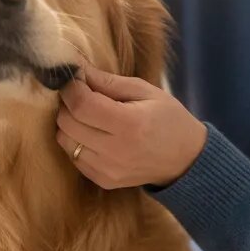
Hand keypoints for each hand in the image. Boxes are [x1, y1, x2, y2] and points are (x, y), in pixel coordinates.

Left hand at [56, 63, 206, 189]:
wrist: (185, 160)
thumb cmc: (168, 118)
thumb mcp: (145, 91)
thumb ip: (108, 81)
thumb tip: (76, 70)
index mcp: (129, 124)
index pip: (81, 104)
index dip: (71, 88)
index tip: (75, 79)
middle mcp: (115, 151)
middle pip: (67, 123)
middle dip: (67, 104)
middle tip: (81, 95)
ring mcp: (107, 170)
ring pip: (64, 140)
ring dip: (69, 123)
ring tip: (87, 116)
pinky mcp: (103, 180)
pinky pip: (73, 157)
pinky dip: (76, 141)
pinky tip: (94, 134)